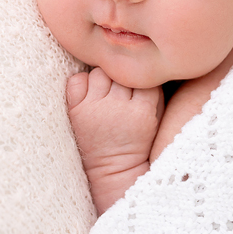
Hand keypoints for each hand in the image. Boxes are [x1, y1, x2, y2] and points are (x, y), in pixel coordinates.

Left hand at [66, 67, 163, 213]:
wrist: (112, 170)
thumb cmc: (137, 142)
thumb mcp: (156, 119)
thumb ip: (155, 92)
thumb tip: (144, 63)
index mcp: (142, 112)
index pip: (143, 76)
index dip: (140, 76)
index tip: (138, 85)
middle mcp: (117, 109)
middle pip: (120, 72)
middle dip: (121, 77)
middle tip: (120, 87)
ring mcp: (94, 109)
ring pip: (99, 72)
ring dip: (103, 78)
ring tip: (106, 91)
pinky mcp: (75, 112)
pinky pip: (76, 80)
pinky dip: (82, 83)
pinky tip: (90, 94)